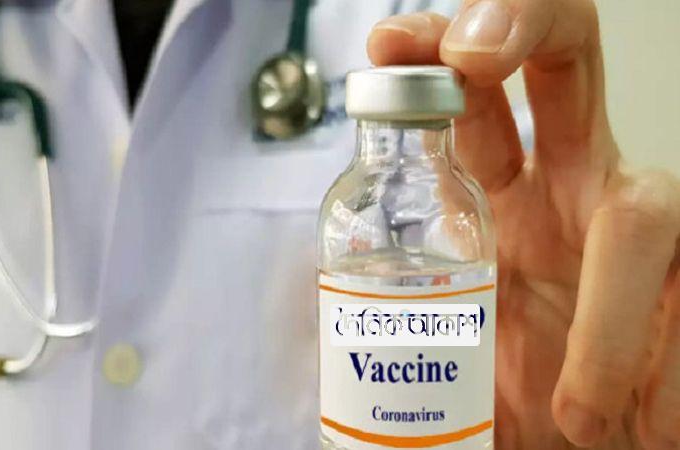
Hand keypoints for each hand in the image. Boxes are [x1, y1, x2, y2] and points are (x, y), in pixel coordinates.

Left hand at [367, 1, 679, 448]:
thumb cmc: (496, 397)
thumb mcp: (431, 340)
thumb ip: (391, 310)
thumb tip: (325, 330)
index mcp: (494, 195)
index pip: (472, 98)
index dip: (435, 54)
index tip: (388, 46)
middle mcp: (564, 189)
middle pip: (562, 65)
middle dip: (523, 24)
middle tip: (471, 52)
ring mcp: (627, 230)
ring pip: (643, 209)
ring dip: (604, 322)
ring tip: (575, 417)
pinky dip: (651, 373)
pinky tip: (631, 426)